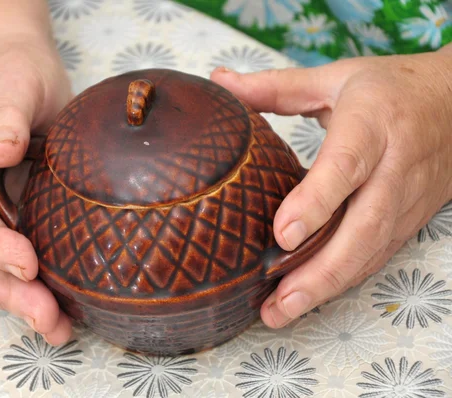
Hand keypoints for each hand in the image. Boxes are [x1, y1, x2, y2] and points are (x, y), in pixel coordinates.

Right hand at [0, 38, 73, 343]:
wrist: (21, 74)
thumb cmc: (14, 74)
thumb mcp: (11, 84)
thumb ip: (4, 116)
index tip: (28, 263)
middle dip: (11, 289)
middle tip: (46, 317)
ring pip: (2, 265)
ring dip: (27, 300)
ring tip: (58, 329)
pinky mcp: (28, 215)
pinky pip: (30, 256)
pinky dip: (46, 286)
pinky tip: (69, 311)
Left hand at [211, 48, 451, 327]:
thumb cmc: (394, 89)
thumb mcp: (335, 77)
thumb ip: (274, 87)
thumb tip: (218, 83)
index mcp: (373, 123)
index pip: (346, 166)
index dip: (317, 201)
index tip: (282, 234)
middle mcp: (395, 167)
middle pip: (364, 227)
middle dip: (320, 271)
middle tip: (277, 301)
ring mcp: (407, 199)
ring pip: (372, 252)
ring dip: (328, 287)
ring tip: (282, 312)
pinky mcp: (410, 219)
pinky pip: (377, 256)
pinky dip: (344, 281)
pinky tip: (310, 297)